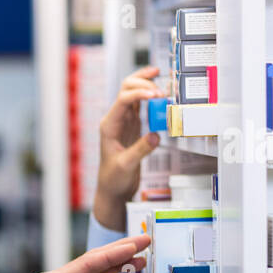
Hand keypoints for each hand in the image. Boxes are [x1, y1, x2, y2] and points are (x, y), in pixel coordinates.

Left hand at [94, 66, 164, 231]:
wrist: (112, 189)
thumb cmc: (113, 179)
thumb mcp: (126, 166)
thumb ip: (140, 150)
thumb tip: (155, 135)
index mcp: (109, 126)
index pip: (123, 100)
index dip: (140, 93)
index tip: (156, 95)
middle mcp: (116, 120)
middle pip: (126, 89)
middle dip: (143, 83)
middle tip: (162, 90)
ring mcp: (125, 121)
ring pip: (134, 93)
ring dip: (147, 85)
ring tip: (163, 85)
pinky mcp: (133, 126)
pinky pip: (141, 106)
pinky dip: (151, 98)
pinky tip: (161, 96)